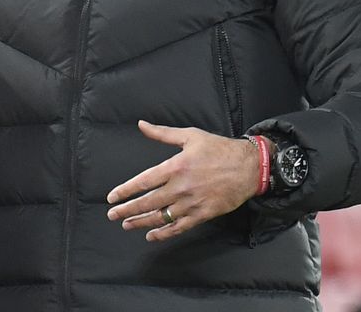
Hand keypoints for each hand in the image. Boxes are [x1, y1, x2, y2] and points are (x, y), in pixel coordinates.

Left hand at [105, 121, 259, 241]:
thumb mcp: (190, 135)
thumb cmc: (219, 149)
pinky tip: (151, 235)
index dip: (126, 191)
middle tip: (112, 215)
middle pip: (148, 202)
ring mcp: (192, 203)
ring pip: (161, 217)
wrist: (248, 167)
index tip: (112, 197)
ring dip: (141, 222)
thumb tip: (141, 124)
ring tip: (127, 224)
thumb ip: (162, 133)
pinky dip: (164, 233)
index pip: (144, 181)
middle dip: (127, 210)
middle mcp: (181, 187)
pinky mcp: (203, 214)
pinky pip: (180, 227)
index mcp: (176, 166)